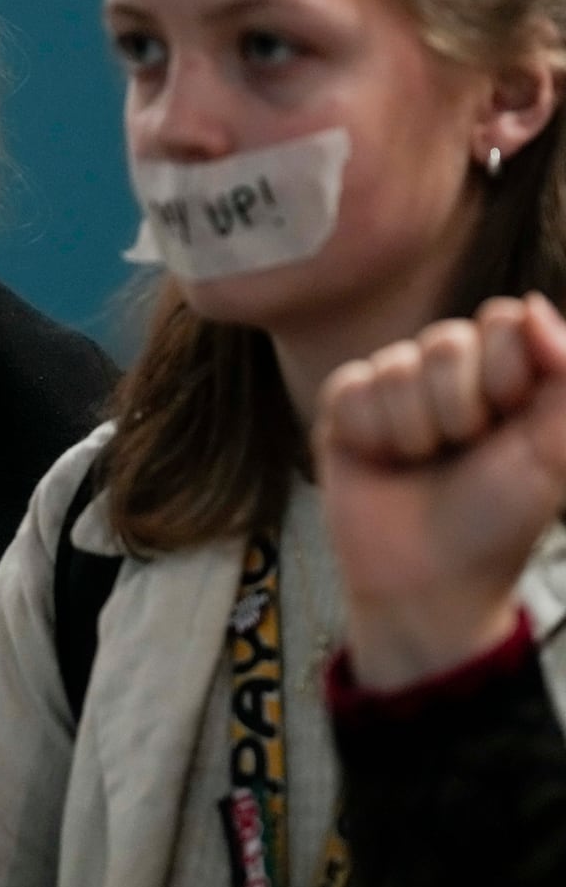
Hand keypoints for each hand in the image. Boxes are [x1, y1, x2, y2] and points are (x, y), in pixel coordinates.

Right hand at [315, 293, 565, 688]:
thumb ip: (564, 377)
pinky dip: (369, 433)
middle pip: (446, 340)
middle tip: (461, 452)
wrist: (427, 580)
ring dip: (413, 430)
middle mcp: (449, 374)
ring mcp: (393, 388)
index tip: (507, 422)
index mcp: (506, 374)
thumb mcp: (550, 451)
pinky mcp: (344, 409)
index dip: (504, 370)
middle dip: (457, 408)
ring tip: (419, 464)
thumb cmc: (496, 520)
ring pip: (395, 366)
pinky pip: (350, 388)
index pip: (502, 320)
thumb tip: (531, 305)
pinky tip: (381, 460)